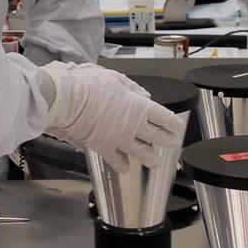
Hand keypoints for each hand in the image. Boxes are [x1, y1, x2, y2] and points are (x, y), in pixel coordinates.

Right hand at [39, 63, 184, 172]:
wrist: (68, 100)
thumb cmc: (88, 85)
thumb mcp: (114, 78)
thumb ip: (132, 88)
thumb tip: (145, 96)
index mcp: (138, 106)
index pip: (163, 116)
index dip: (173, 123)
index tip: (178, 127)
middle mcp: (133, 125)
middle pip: (156, 135)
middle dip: (167, 140)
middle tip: (173, 144)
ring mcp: (119, 138)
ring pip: (140, 151)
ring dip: (150, 157)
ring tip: (156, 162)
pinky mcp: (103, 147)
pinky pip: (115, 159)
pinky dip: (121, 164)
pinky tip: (125, 168)